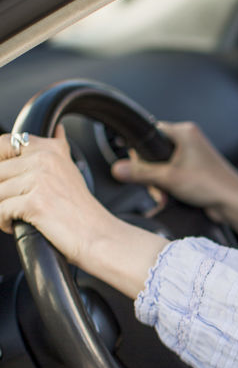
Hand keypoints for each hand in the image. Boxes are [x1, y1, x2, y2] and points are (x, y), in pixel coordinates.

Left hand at [0, 128, 165, 297]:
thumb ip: (58, 148)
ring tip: (17, 217)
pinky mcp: (34, 203)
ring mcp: (39, 180)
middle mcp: (44, 160)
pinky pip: (0, 210)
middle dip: (2, 193)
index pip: (4, 144)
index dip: (0, 163)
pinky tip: (15, 225)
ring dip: (2, 208)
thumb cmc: (83, 211)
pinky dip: (3, 221)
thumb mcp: (71, 170)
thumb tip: (57, 129)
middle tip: (16, 205)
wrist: (99, 237)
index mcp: (50, 149)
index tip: (5, 180)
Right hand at [115, 118, 237, 256]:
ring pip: (162, 166)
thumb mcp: (169, 178)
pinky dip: (167, 186)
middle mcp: (188, 140)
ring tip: (163, 195)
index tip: (132, 162)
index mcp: (184, 132)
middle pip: (154, 151)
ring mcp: (191, 156)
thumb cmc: (212, 185)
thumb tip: (119, 168)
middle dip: (150, 173)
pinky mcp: (193, 170)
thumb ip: (141, 173)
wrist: (233, 203)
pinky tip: (168, 198)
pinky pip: (171, 175)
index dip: (139, 148)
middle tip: (154, 186)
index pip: (150, 131)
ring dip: (158, 183)